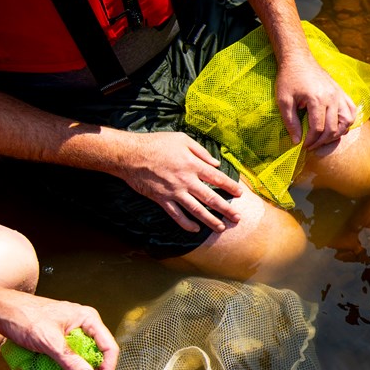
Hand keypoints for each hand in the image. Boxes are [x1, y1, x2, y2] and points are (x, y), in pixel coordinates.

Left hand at [0, 291, 119, 369]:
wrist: (0, 311)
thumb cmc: (24, 317)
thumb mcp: (49, 341)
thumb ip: (70, 361)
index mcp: (88, 319)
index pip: (109, 348)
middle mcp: (84, 325)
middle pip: (98, 354)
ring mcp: (72, 332)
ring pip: (83, 357)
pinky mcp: (60, 338)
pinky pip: (70, 356)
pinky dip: (66, 368)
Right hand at [115, 131, 244, 232]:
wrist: (129, 154)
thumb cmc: (156, 144)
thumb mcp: (181, 139)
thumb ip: (201, 151)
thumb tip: (216, 163)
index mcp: (193, 165)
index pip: (217, 178)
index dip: (231, 187)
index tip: (240, 194)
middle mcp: (186, 180)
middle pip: (211, 198)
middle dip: (226, 209)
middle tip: (237, 218)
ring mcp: (174, 192)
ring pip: (196, 210)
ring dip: (210, 220)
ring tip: (221, 228)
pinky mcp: (162, 199)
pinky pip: (176, 215)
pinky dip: (186, 224)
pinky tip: (195, 230)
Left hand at [276, 54, 357, 151]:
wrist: (298, 59)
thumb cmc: (289, 79)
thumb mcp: (283, 100)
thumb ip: (290, 122)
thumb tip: (296, 141)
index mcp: (316, 99)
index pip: (318, 128)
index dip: (310, 141)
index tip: (303, 145)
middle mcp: (332, 98)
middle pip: (333, 128)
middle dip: (321, 141)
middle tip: (311, 145)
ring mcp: (339, 95)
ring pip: (347, 122)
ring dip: (336, 134)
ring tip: (324, 138)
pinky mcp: (342, 93)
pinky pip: (352, 111)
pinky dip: (347, 122)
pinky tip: (337, 126)